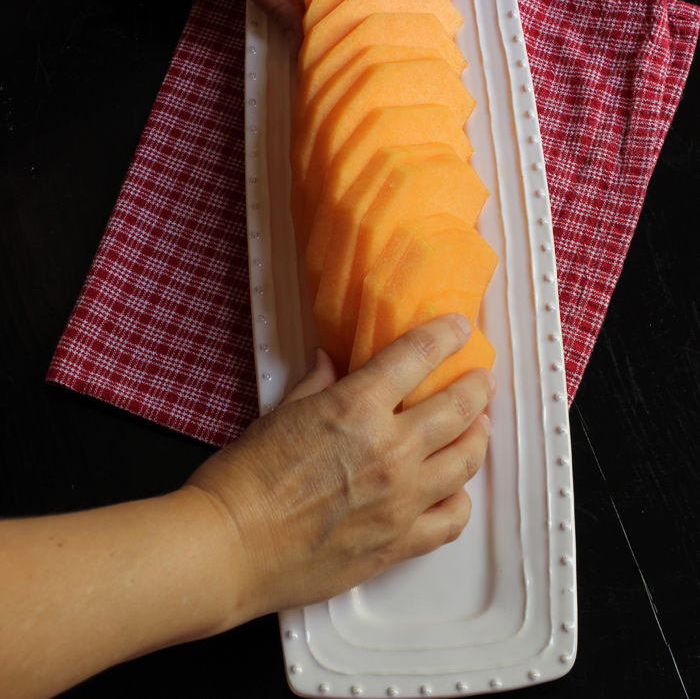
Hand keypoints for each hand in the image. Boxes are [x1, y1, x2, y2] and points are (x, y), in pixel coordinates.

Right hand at [183, 314, 494, 624]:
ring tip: (479, 427)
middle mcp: (389, 450)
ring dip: (478, 436)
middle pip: (458, 407)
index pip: (417, 356)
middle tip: (482, 380)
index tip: (458, 329)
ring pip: (466, 460)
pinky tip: (455, 489)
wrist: (230, 548)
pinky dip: (460, 499)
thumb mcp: (279, 414)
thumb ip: (315, 385)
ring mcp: (400, 499)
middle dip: (477, 386)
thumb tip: (329, 365)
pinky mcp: (399, 543)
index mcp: (356, 408)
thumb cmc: (244, 482)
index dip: (445, 336)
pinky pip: (451, 520)